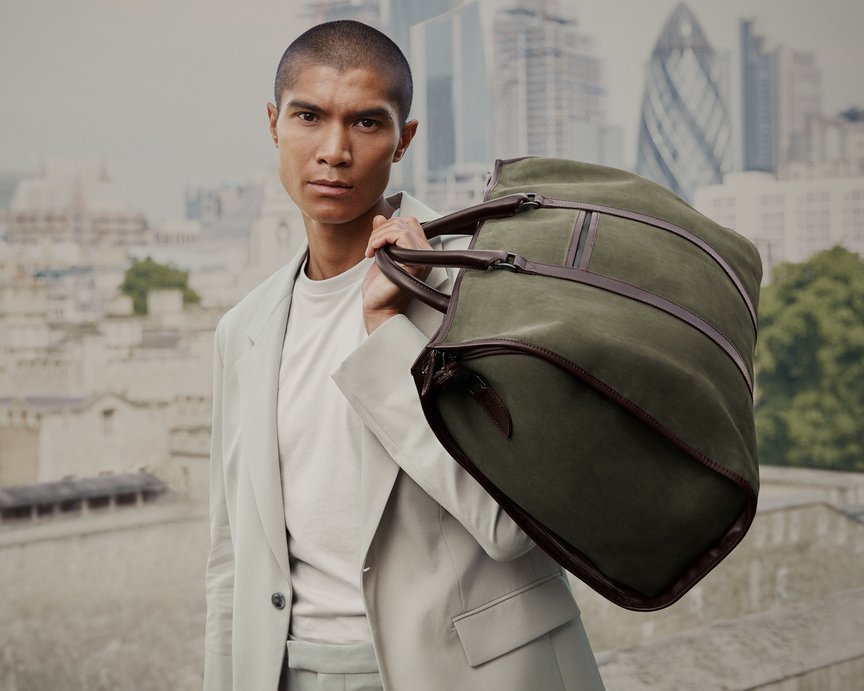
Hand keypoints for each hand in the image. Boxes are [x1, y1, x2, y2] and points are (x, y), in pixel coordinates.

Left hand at [362, 214, 431, 332]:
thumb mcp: (380, 255)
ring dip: (379, 234)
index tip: (375, 241)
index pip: (411, 223)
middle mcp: (425, 255)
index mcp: (420, 252)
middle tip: (371, 246)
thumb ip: (382, 236)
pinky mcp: (414, 264)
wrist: (378, 309)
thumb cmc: (379, 288)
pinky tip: (373, 250)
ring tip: (371, 249)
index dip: (390, 225)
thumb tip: (379, 217)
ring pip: (402, 227)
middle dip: (382, 229)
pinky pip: (401, 236)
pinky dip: (381, 238)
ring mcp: (422, 259)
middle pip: (406, 222)